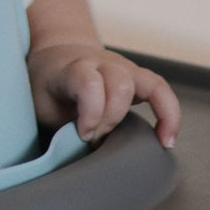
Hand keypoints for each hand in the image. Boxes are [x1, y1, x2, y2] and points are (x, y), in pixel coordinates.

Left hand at [28, 42, 179, 148]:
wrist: (57, 56)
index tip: (82, 135)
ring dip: (145, 119)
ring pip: (149, 84)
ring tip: (144, 145)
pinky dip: (170, 114)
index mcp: (73, 68)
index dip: (91, 113)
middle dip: (111, 120)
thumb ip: (58, 124)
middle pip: (121, 85)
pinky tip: (167, 138)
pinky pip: (162, 90)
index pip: (89, 82)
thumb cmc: (47, 85)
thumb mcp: (40, 104)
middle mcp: (102, 63)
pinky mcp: (137, 77)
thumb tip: (77, 153)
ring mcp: (123, 67)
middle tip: (95, 141)